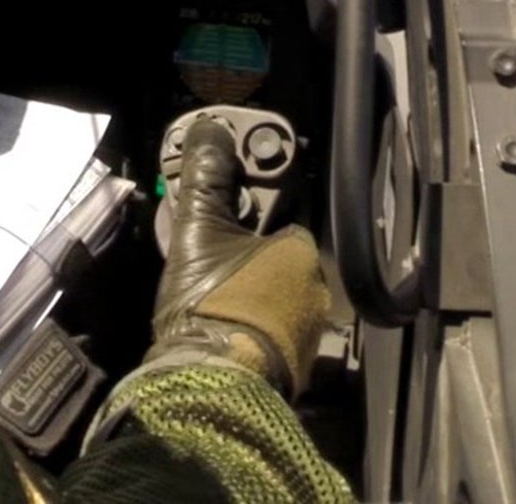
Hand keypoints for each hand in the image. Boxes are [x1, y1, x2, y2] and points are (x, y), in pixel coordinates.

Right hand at [148, 118, 331, 397]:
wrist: (212, 383)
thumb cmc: (212, 302)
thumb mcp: (198, 230)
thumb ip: (205, 179)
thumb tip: (208, 133)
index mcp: (303, 251)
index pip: (278, 219)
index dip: (245, 218)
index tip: (219, 227)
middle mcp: (317, 290)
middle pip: (275, 260)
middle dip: (245, 259)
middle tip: (208, 263)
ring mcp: (308, 333)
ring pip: (274, 298)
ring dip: (248, 294)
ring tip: (208, 297)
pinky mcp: (294, 367)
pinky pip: (270, 333)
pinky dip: (249, 327)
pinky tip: (219, 327)